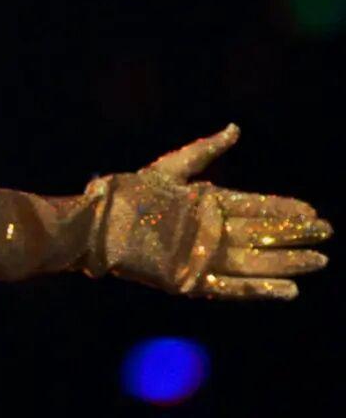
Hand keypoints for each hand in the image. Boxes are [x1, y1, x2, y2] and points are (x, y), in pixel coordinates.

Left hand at [80, 123, 332, 299]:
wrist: (95, 224)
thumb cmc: (128, 193)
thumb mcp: (169, 168)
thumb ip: (204, 150)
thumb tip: (235, 128)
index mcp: (206, 205)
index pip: (254, 206)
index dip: (283, 208)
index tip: (312, 209)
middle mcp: (210, 233)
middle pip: (261, 234)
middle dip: (294, 234)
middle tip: (327, 233)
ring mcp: (203, 258)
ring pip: (255, 262)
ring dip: (287, 262)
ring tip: (319, 260)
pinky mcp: (191, 281)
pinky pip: (232, 288)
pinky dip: (260, 289)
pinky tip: (288, 288)